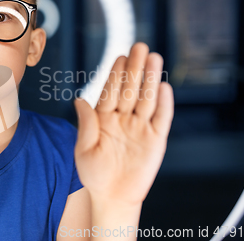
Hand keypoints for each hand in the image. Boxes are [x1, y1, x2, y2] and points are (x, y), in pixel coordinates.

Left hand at [74, 42, 173, 205]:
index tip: (120, 56)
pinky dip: (163, 104)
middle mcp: (123, 119)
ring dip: (150, 80)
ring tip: (154, 58)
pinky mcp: (155, 140)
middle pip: (131, 90)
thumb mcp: (84, 148)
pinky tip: (164, 87)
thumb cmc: (94, 174)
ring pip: (147, 99)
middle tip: (139, 46)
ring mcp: (140, 128)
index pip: (111, 91)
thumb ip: (86, 123)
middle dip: (135, 68)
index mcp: (104, 119)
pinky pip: (161, 119)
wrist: (112, 197)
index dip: (116, 74)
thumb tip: (79, 99)